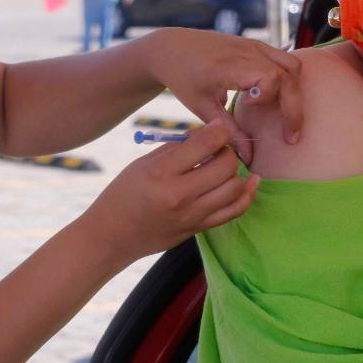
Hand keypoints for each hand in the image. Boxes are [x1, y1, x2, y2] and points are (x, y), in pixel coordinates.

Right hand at [79, 120, 258, 261]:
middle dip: (228, 150)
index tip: (220, 126)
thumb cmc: (124, 194)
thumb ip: (177, 148)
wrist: (112, 236)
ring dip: (236, 170)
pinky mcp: (199, 228)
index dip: (219, 130)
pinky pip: (235, 211)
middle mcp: (180, 196)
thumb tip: (208, 134)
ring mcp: (192, 215)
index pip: (205, 145)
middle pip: (226, 165)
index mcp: (162, 174)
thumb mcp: (143, 163)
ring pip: (235, 187)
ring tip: (225, 164)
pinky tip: (250, 181)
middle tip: (219, 147)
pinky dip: (247, 194)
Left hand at [139, 27, 303, 162]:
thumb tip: (249, 158)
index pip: (270, 77)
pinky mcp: (257, 45)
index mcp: (232, 65)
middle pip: (289, 73)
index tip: (249, 106)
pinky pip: (284, 60)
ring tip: (287, 116)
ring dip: (295, 91)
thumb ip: (228, 131)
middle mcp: (248, 51)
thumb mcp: (201, 106)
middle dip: (294, 107)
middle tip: (291, 136)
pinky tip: (278, 99)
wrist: (172, 46)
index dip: (267, 96)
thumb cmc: (183, 77)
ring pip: (292, 65)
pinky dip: (288, 79)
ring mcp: (255, 45)